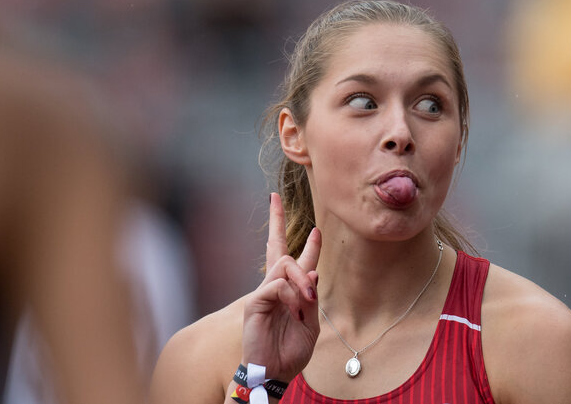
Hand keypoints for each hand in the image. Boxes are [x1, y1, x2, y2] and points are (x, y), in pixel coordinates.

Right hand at [241, 192, 320, 381]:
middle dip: (276, 220)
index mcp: (292, 291)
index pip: (298, 261)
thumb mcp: (311, 325)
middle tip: (275, 197)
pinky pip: (276, 286)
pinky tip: (294, 309)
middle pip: (275, 247)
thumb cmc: (291, 352)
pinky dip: (290, 295)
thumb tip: (312, 272)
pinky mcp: (255, 303)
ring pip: (284, 264)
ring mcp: (264, 293)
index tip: (316, 227)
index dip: (309, 244)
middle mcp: (276, 287)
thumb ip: (311, 299)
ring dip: (300, 279)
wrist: (275, 373)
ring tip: (307, 299)